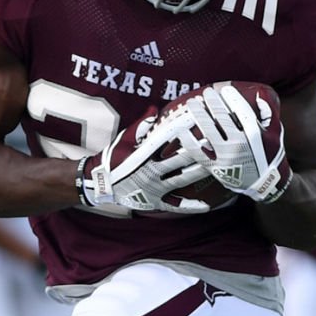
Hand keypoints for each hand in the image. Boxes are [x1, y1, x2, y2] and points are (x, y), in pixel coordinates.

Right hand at [78, 112, 214, 213]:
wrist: (99, 184)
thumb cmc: (113, 159)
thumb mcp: (124, 139)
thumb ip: (140, 125)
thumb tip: (153, 108)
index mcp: (143, 155)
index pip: (165, 139)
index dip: (180, 129)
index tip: (194, 119)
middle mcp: (151, 172)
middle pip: (178, 160)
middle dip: (196, 150)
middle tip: (214, 141)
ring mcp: (154, 188)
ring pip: (181, 179)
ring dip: (198, 172)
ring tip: (216, 165)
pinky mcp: (154, 202)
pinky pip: (175, 206)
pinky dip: (190, 206)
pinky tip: (206, 206)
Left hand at [178, 82, 290, 202]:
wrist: (264, 183)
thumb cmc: (269, 154)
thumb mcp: (275, 133)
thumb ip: (268, 113)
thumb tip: (260, 94)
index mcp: (254, 134)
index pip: (241, 110)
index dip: (231, 97)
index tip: (224, 88)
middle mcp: (239, 144)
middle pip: (222, 118)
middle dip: (212, 102)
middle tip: (206, 92)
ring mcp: (226, 156)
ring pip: (208, 131)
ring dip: (199, 115)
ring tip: (192, 104)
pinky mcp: (215, 167)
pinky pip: (198, 152)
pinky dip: (188, 140)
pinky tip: (182, 130)